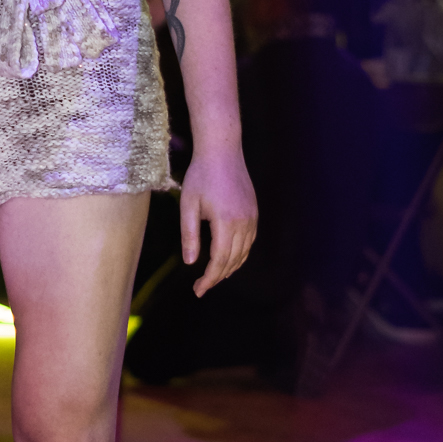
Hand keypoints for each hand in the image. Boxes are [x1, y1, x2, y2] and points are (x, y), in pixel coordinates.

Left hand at [179, 145, 256, 294]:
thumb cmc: (201, 176)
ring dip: (229, 268)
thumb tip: (190, 263)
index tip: (198, 290)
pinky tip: (228, 259)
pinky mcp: (254, 213)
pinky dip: (239, 255)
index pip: (219, 260)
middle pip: (233, 260)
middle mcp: (244, 223)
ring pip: (243, 253)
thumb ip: (189, 235)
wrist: (222, 151)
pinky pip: (249, 242)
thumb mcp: (188, 205)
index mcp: (226, 222)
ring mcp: (252, 218)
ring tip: (213, 277)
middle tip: (201, 287)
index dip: (209, 278)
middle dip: (217, 277)